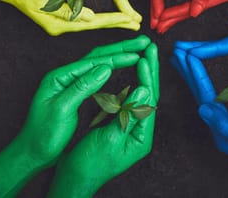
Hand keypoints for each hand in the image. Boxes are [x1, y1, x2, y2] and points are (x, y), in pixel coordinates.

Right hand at [0, 0, 139, 34]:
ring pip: (94, 22)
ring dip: (112, 21)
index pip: (95, 22)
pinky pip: (87, 19)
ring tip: (128, 21)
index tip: (131, 18)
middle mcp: (64, 26)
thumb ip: (66, 12)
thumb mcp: (41, 1)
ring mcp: (62, 23)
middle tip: (137, 24)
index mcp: (61, 24)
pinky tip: (107, 17)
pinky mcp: (61, 18)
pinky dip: (100, 17)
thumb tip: (90, 17)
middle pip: (97, 25)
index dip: (114, 19)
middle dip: (118, 23)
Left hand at [20, 49, 141, 166]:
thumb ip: (82, 87)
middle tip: (144, 43)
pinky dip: (114, 67)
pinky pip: (98, 74)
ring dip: (119, 55)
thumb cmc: (43, 134)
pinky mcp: (78, 90)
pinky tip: (123, 65)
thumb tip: (106, 68)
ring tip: (138, 50)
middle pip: (99, 56)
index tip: (137, 55)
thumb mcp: (61, 110)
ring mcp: (72, 81)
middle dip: (122, 48)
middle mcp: (67, 75)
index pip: (94, 61)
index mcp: (61, 76)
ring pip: (100, 63)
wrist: (32, 152)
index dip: (117, 57)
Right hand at [47, 43, 158, 197]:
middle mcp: (141, 130)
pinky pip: (131, 99)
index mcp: (142, 136)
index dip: (147, 78)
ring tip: (146, 54)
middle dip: (151, 70)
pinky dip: (132, 83)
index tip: (144, 58)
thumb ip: (129, 115)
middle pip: (149, 95)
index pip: (149, 101)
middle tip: (152, 48)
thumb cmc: (90, 164)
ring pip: (141, 95)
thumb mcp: (110, 139)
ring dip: (144, 74)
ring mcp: (133, 127)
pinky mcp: (123, 124)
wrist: (76, 179)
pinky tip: (132, 73)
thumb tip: (144, 89)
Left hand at [156, 0, 227, 32]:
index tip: (161, 18)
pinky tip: (174, 4)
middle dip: (176, 17)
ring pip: (194, 1)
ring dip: (178, 9)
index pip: (198, 6)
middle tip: (158, 27)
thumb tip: (194, 11)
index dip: (178, 12)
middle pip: (195, 7)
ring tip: (163, 19)